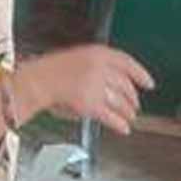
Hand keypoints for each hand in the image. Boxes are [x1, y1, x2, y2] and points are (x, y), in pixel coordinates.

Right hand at [27, 45, 154, 135]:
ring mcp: (96, 86)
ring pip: (121, 102)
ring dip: (127, 112)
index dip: (140, 74)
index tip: (148, 83)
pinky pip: (112, 117)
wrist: (32, 82)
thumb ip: (95, 66)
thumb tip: (112, 82)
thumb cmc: (45, 72)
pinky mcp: (91, 105)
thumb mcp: (74, 59)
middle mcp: (100, 68)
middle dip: (132, 98)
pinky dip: (119, 124)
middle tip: (134, 105)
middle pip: (126, 85)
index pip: (126, 62)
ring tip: (129, 117)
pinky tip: (122, 128)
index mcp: (96, 53)